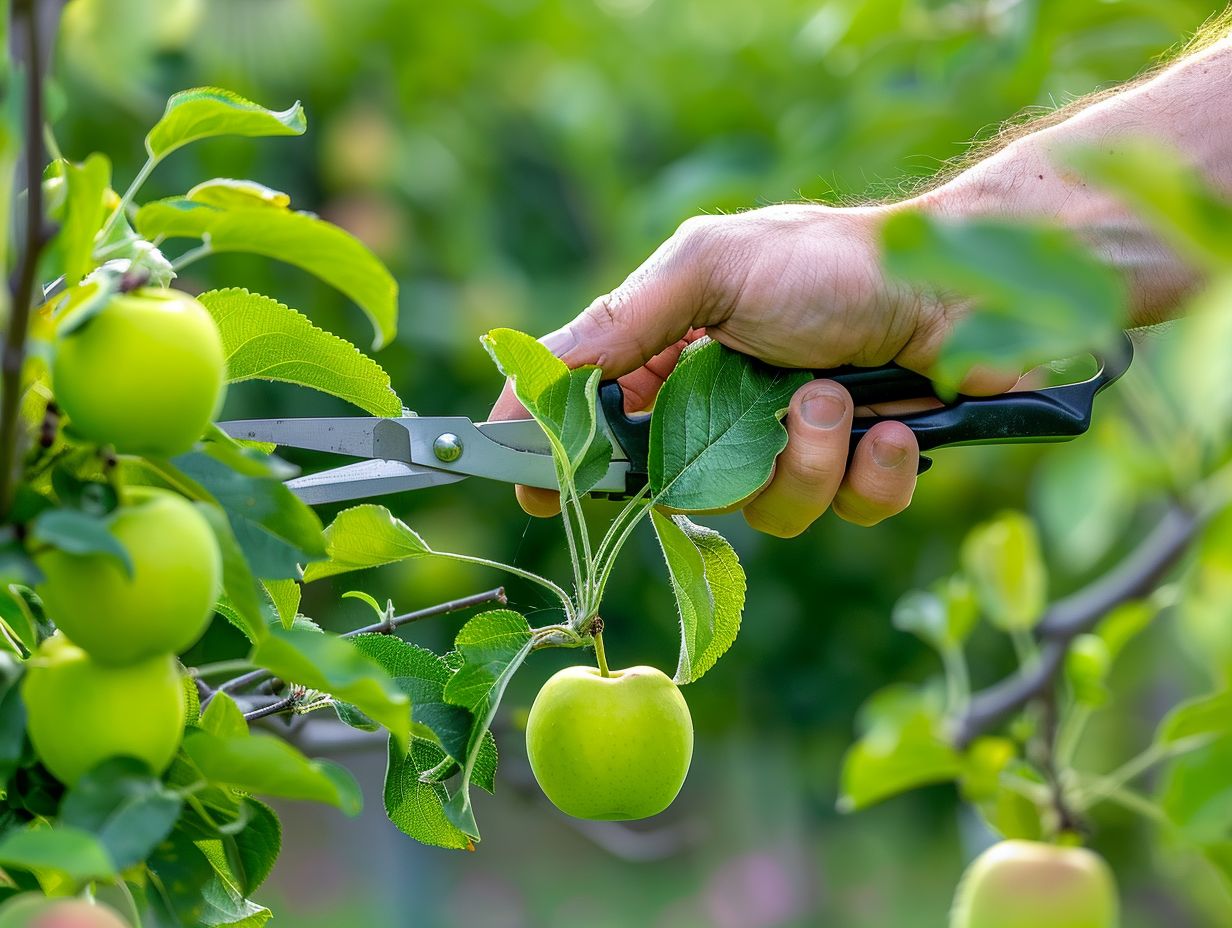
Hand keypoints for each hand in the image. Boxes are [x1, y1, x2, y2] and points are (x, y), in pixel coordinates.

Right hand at [491, 203, 1018, 535]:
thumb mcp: (711, 266)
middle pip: (683, 487)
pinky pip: (846, 512)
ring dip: (806, 457)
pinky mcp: (863, 471)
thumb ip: (622, 322)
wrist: (965, 276)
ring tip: (837, 396)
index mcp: (680, 354)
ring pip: (768, 512)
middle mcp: (730, 409)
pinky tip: (892, 428)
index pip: (602, 420)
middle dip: (715, 464)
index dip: (568, 460)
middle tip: (743, 424)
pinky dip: (870, 472)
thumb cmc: (831, 261)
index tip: (538, 496)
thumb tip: (528, 377)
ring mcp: (796, 444)